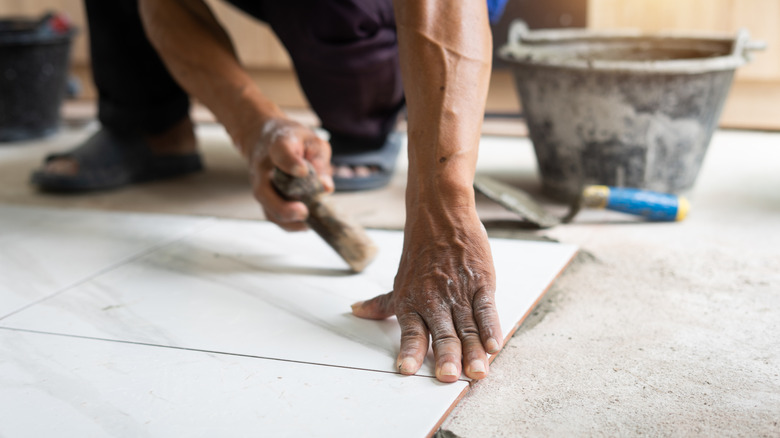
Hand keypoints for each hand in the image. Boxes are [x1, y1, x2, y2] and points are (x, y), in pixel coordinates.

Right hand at [248, 118, 333, 230]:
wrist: (265, 139)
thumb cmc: (293, 141)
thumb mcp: (312, 141)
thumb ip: (320, 160)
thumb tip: (325, 187)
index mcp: (277, 145)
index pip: (280, 153)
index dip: (290, 163)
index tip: (302, 171)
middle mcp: (262, 168)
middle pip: (263, 191)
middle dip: (282, 206)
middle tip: (303, 212)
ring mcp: (260, 185)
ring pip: (266, 208)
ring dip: (286, 221)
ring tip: (307, 224)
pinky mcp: (264, 198)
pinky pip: (272, 215)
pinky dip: (288, 224)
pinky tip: (304, 225)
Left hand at [351, 207, 501, 381]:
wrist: (441, 216)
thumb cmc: (420, 251)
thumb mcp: (400, 280)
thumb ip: (383, 303)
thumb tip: (356, 311)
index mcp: (412, 301)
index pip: (410, 332)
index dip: (410, 351)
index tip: (407, 370)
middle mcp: (434, 299)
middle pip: (442, 333)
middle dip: (446, 357)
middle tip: (449, 377)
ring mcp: (459, 291)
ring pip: (466, 327)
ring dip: (473, 351)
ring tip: (477, 372)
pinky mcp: (481, 282)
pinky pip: (486, 309)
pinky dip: (491, 327)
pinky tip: (494, 345)